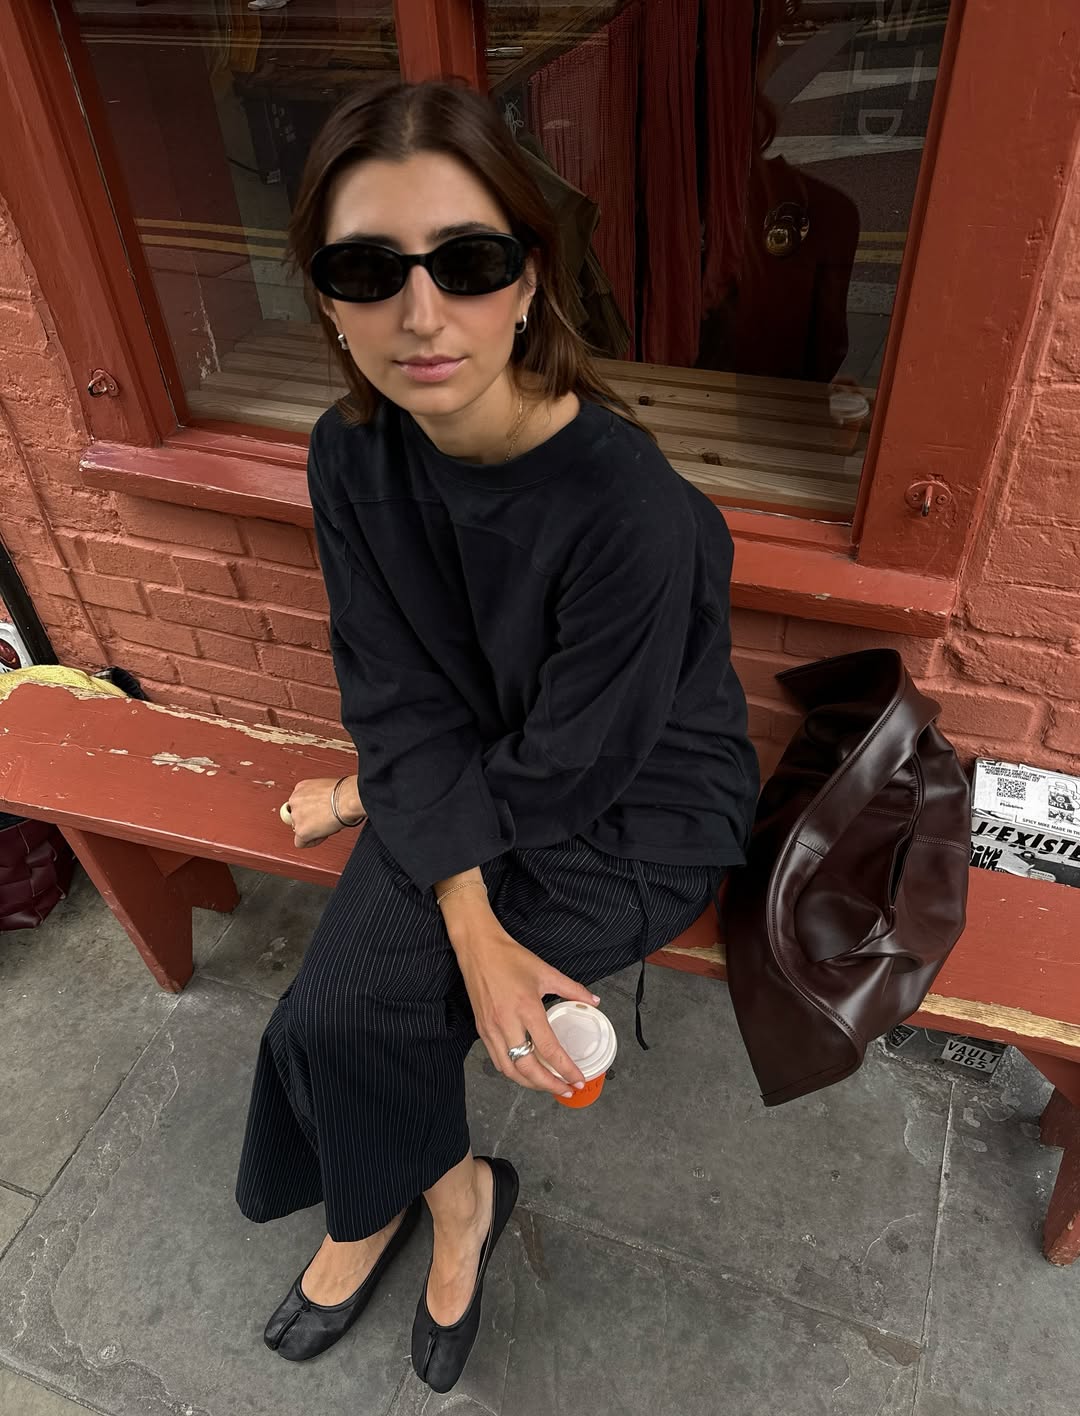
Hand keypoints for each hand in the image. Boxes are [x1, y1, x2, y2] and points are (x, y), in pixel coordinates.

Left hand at [282, 776, 362, 848]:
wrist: (346, 799)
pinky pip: (300, 842)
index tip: (320, 812)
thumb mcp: (326, 788)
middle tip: (325, 820)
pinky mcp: (301, 830)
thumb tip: (324, 805)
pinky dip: (312, 841)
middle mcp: (295, 801)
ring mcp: (296, 816)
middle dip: (310, 819)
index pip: (299, 803)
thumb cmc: (343, 792)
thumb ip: (319, 797)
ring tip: (327, 826)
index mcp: (301, 788)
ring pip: (299, 828)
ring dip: (312, 829)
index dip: (311, 810)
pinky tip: (323, 836)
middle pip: (298, 816)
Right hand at [452, 922, 600, 1097]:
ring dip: (530, 1083)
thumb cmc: (511, 958)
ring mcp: (491, 1029)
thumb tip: (593, 1001)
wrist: (478, 948)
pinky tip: (525, 1072)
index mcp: (527, 1008)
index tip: (579, 1079)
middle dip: (549, 1085)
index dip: (566, 1069)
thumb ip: (573, 989)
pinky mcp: (481, 1029)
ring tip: (548, 1085)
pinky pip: (497, 1060)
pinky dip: (513, 1072)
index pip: (549, 1049)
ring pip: (510, 1070)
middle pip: (528, 1068)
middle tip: (567, 1090)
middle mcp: (507, 1023)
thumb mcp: (546, 972)